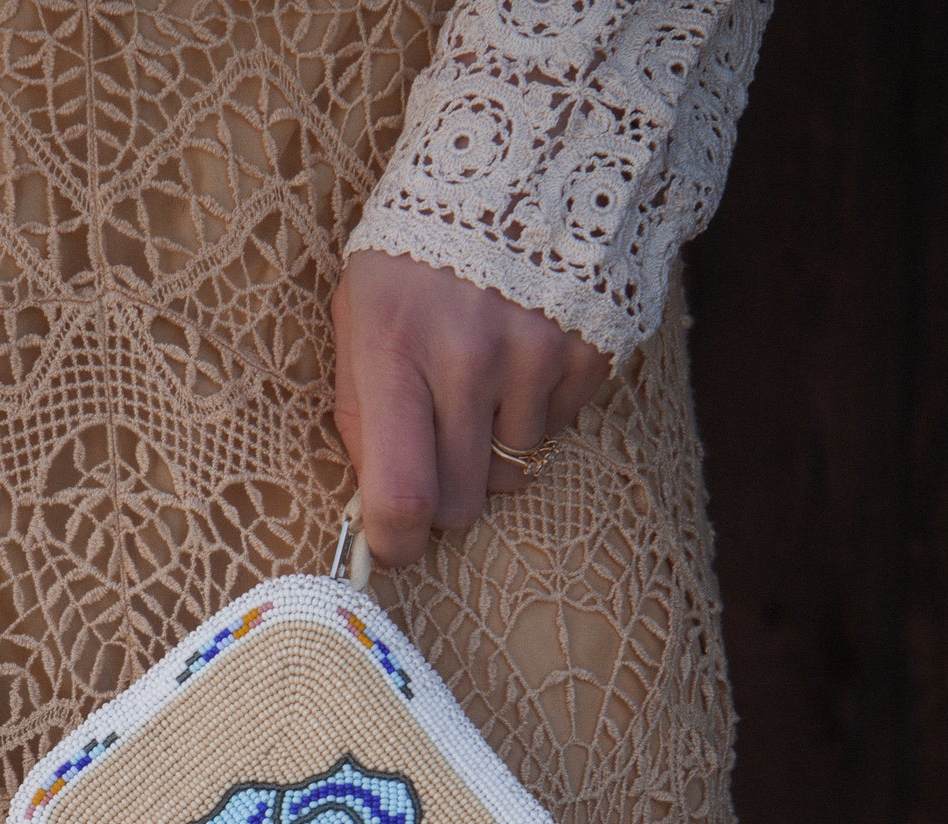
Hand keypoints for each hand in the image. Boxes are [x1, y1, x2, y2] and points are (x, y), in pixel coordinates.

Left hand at [332, 250, 609, 566]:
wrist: (523, 154)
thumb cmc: (419, 251)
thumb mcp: (360, 310)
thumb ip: (362, 410)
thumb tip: (374, 508)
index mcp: (393, 343)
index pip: (401, 493)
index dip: (396, 542)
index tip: (394, 546)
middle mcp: (468, 355)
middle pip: (460, 502)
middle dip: (444, 494)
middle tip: (436, 446)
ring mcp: (535, 355)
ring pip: (511, 476)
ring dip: (493, 449)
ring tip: (481, 379)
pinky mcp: (587, 354)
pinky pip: (555, 434)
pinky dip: (535, 414)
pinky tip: (521, 357)